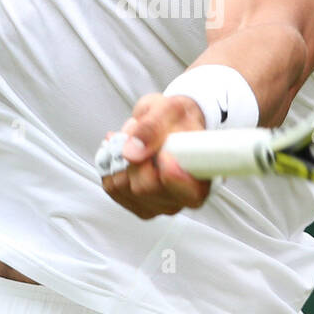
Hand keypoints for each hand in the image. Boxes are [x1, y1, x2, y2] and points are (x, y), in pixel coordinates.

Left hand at [96, 93, 211, 218]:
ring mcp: (158, 203)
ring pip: (124, 187)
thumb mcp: (169, 109)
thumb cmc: (177, 119)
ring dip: (121, 157)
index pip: (191, 193)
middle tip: (141, 132)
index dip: (172, 176)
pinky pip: (112, 187)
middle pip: (146, 188)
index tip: (163, 154)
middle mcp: (182, 197)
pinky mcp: (137, 203)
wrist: (170, 124)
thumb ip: (153, 127)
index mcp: (203, 178)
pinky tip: (122, 152)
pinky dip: (110, 165)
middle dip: (136, 156)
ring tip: (135, 140)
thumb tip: (133, 152)